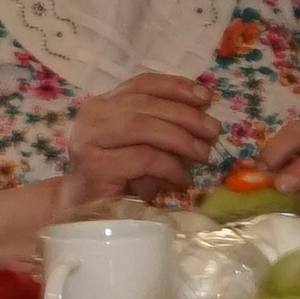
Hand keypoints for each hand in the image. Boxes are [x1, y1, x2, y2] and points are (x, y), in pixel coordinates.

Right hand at [61, 72, 223, 213]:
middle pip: (146, 104)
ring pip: (143, 127)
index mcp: (104, 104)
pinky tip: (182, 179)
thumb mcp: (145, 146)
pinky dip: (169, 166)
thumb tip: (204, 121)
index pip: (143, 84)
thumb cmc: (120, 180)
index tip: (206, 96)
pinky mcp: (96, 166)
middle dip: (185, 115)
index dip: (176, 87)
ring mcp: (90, 140)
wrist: (86, 214)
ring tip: (203, 154)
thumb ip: (165, 128)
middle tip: (213, 130)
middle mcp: (93, 116)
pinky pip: (143, 158)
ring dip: (180, 139)